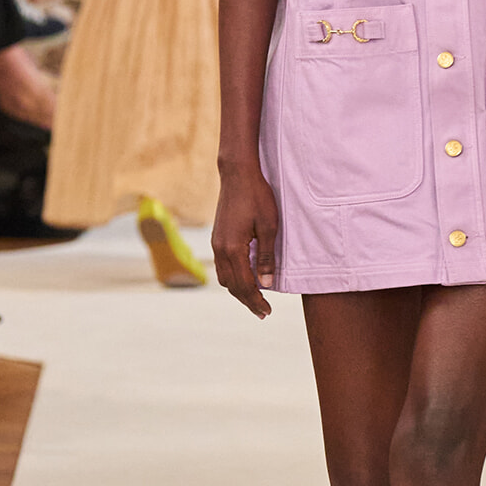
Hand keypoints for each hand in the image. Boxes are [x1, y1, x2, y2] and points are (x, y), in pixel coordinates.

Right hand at [211, 166, 279, 318]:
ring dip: (239, 290)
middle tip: (262, 311)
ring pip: (225, 277)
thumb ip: (266, 257)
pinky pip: (223, 266)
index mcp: (234, 249)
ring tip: (255, 297)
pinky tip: (246, 276)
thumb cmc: (257, 197)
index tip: (267, 312)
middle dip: (247, 300)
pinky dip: (234, 277)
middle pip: (232, 286)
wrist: (237, 174)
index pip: (245, 285)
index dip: (256, 301)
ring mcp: (216, 243)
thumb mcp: (269, 227)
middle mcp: (220, 249)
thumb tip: (266, 283)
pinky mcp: (217, 237)